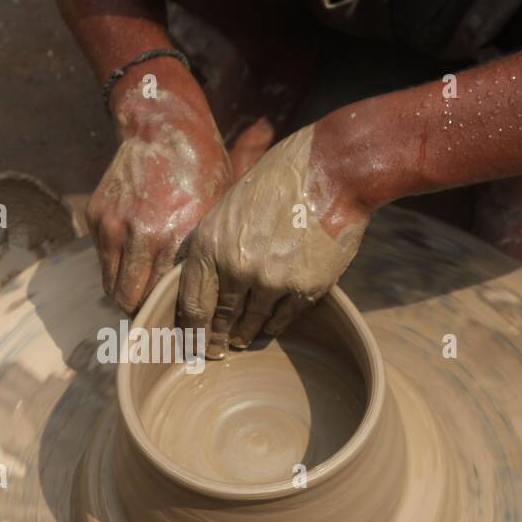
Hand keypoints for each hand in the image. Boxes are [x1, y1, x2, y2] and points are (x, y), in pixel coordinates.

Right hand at [87, 87, 230, 311]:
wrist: (163, 128)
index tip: (171, 328)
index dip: (163, 316)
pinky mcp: (95, 216)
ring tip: (143, 287)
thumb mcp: (214, 215)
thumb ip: (201, 258)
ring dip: (124, 289)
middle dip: (139, 310)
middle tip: (154, 312)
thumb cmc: (200, 172)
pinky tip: (134, 251)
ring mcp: (110, 225)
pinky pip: (102, 258)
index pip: (157, 299)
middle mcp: (136, 234)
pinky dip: (115, 263)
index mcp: (172, 237)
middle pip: (126, 299)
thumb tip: (203, 304)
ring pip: (109, 283)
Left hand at [177, 123, 372, 357]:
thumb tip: (201, 280)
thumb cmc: (277, 183)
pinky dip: (274, 325)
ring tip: (242, 341)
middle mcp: (236, 266)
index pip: (193, 303)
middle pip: (221, 317)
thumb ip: (213, 245)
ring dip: (245, 335)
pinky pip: (283, 318)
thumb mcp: (229, 207)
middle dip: (217, 337)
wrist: (329, 172)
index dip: (192, 330)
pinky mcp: (304, 287)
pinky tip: (269, 327)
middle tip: (216, 350)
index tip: (194, 342)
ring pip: (252, 321)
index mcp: (211, 244)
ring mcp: (271, 279)